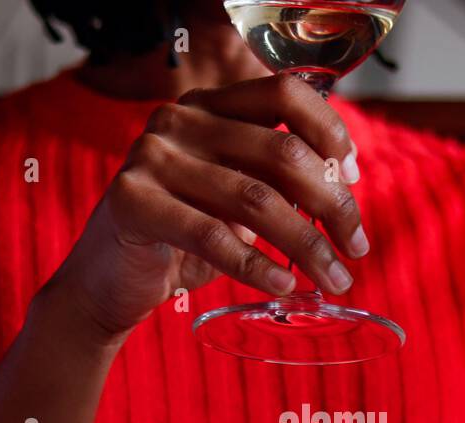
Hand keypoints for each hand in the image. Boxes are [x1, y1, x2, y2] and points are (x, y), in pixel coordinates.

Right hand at [38, 73, 368, 341]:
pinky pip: (214, 236)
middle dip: (332, 205)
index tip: (354, 179)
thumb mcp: (235, 200)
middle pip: (281, 152)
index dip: (330, 133)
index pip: (285, 93)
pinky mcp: (132, 202)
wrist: (107, 283)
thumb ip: (276, 182)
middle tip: (356, 249)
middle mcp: (179, 120)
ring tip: (333, 278)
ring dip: (307, 246)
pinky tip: (284, 286)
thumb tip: (343, 188)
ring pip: (256, 199)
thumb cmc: (181, 241)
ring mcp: (151, 158)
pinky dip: (259, 266)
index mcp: (209, 107)